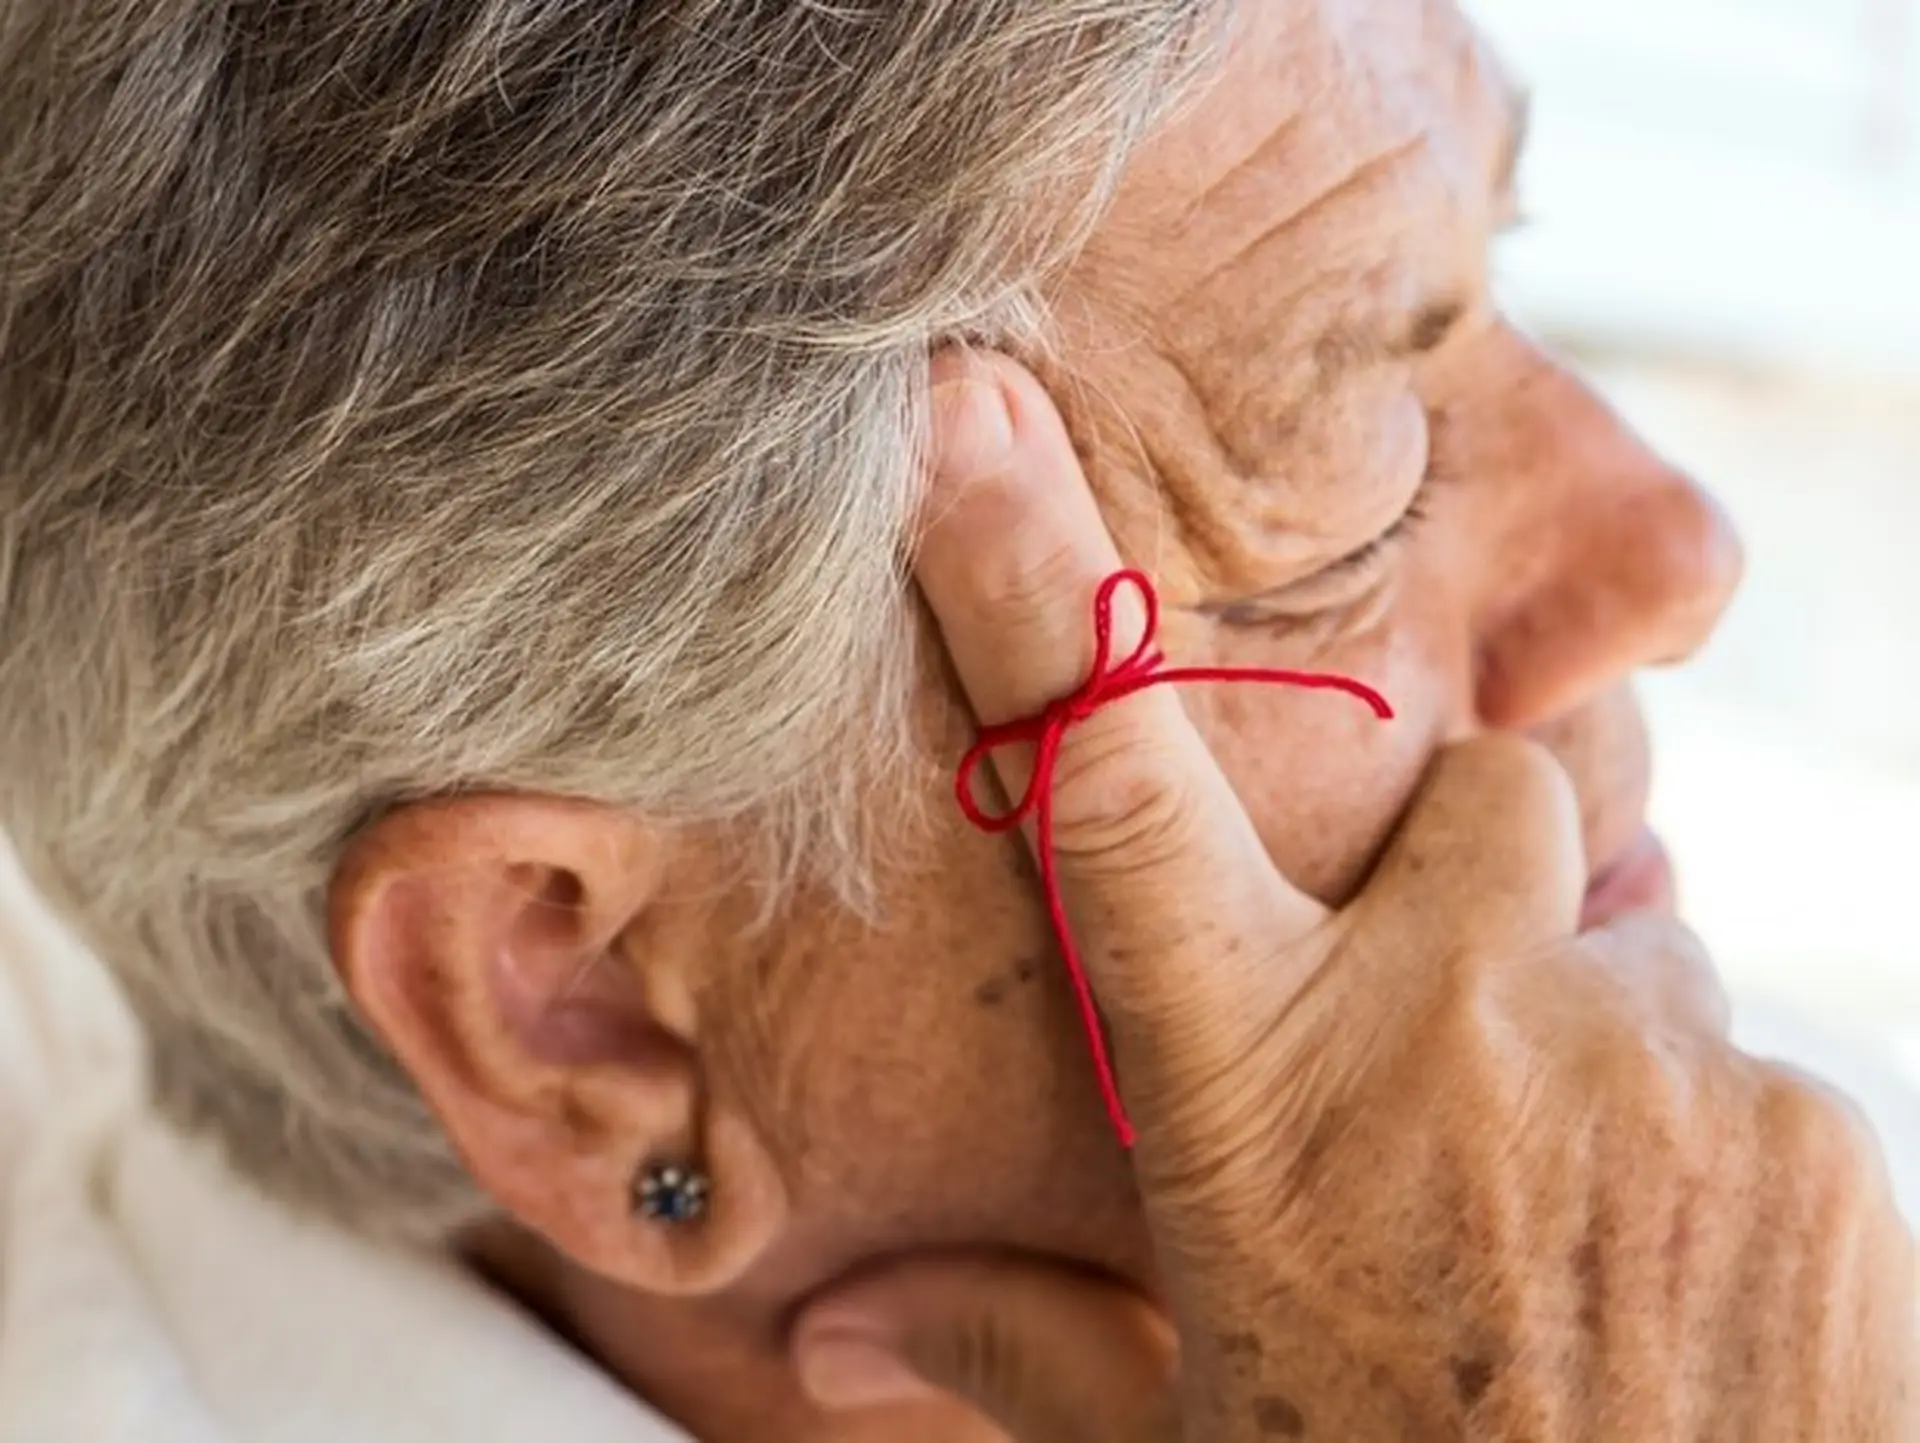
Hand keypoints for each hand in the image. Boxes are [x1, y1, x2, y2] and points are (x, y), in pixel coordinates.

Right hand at [793, 353, 1917, 1440]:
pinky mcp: (1817, 1123)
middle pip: (1481, 789)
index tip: (962, 424)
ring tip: (1561, 1216)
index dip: (1029, 588)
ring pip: (1627, 933)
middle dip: (1467, 873)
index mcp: (1254, 1090)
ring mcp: (1652, 1060)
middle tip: (1445, 1043)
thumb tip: (827, 1333)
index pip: (1108, 790)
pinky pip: (1747, 1058)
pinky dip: (1701, 1136)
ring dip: (1587, 1031)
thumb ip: (1017, 1344)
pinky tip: (1666, 1279)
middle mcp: (1448, 1028)